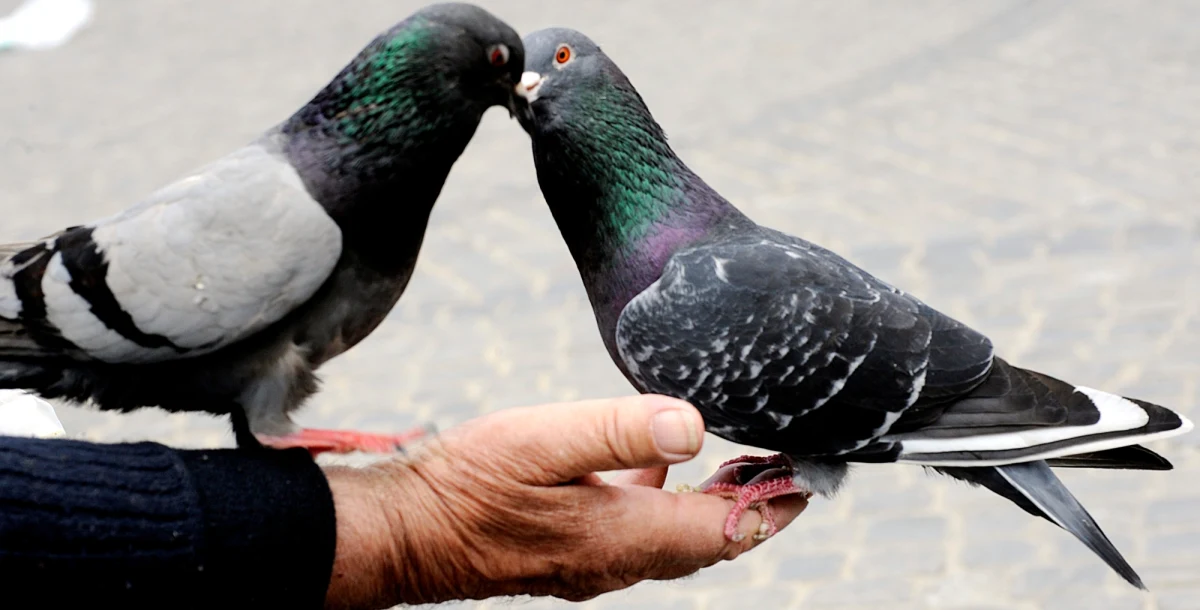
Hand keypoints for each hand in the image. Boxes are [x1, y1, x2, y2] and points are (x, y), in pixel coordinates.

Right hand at [322, 394, 807, 608]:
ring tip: (738, 464)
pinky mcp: (568, 553)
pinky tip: (652, 465)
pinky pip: (637, 532)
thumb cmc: (466, 485)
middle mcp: (617, 561)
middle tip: (788, 472)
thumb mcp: (544, 440)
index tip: (810, 479)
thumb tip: (697, 423)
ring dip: (712, 506)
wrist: (404, 533)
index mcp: (624, 535)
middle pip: (708, 542)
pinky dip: (664, 501)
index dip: (773, 505)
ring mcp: (591, 563)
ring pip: (674, 539)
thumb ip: (623, 429)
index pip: (725, 529)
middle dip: (752, 507)